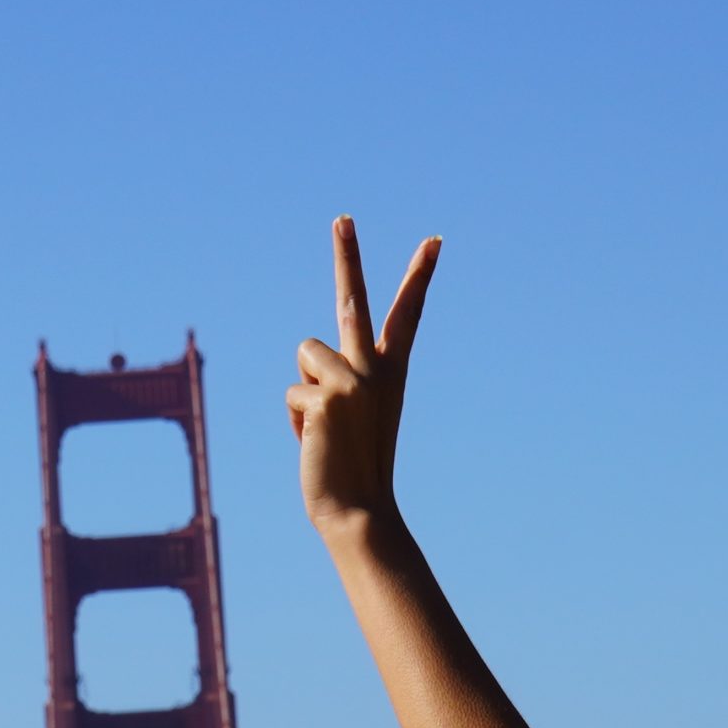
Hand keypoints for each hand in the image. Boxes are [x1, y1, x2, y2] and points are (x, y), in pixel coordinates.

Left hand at [286, 216, 439, 531]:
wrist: (357, 510)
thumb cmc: (351, 470)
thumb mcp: (353, 420)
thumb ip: (339, 384)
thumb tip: (308, 370)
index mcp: (389, 373)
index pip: (405, 315)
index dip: (419, 276)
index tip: (434, 241)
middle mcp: (375, 369)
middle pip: (354, 298)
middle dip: (348, 253)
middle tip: (341, 217)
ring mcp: (353, 380)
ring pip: (306, 356)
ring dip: (305, 391)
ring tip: (324, 430)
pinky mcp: (326, 395)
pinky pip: (293, 393)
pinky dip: (296, 422)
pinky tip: (315, 443)